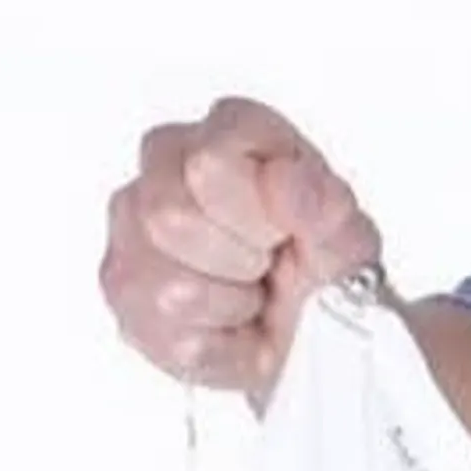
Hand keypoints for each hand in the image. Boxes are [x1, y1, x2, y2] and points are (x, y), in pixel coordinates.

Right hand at [99, 95, 386, 397]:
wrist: (316, 330)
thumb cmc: (325, 267)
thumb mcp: (349, 237)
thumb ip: (322, 203)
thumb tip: (284, 179)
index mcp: (228, 131)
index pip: (210, 160)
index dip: (258, 211)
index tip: (286, 230)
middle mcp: (165, 164)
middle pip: (169, 215)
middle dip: (241, 257)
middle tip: (269, 263)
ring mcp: (131, 224)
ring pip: (169, 282)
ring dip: (232, 302)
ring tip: (253, 291)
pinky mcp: (121, 286)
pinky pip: (167, 328)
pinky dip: (220, 339)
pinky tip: (233, 320)